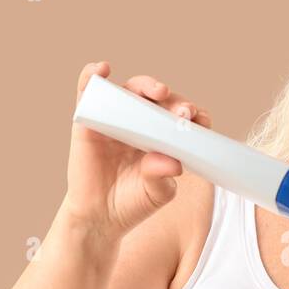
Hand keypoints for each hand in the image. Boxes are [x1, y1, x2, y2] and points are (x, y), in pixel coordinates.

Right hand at [62, 62, 214, 235]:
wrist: (100, 218)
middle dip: (174, 100)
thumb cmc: (133, 203)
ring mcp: (115, 118)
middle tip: (183, 111)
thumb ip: (163, 177)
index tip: (200, 119)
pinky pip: (89, 90)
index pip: (181, 116)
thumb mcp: (157, 192)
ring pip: (130, 90)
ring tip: (158, 91)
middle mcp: (140, 123)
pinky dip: (92, 75)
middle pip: (159, 99)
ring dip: (146, 85)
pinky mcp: (88, 120)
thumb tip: (172, 162)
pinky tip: (102, 69)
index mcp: (163, 136)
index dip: (193, 114)